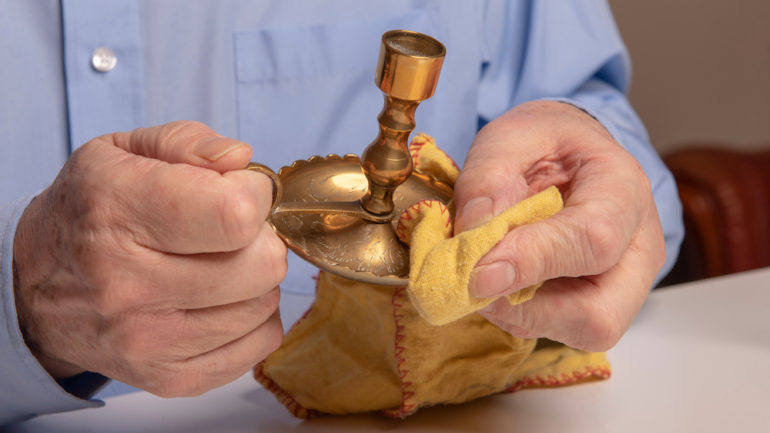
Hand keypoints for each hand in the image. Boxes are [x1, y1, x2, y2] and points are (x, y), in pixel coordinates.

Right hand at [13, 121, 286, 396]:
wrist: (34, 289)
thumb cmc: (91, 211)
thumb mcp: (122, 152)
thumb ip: (188, 142)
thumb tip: (242, 161)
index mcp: (117, 212)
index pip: (235, 214)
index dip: (255, 195)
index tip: (240, 190)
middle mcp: (128, 284)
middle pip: (261, 266)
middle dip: (261, 239)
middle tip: (235, 232)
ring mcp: (148, 341)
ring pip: (264, 306)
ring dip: (257, 280)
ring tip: (221, 264)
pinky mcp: (169, 379)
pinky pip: (258, 345)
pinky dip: (254, 319)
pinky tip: (222, 300)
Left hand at [454, 101, 664, 351]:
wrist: (565, 154)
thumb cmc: (542, 143)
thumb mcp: (508, 139)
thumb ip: (488, 181)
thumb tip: (473, 239)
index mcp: (623, 189)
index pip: (593, 240)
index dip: (532, 262)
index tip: (477, 274)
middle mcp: (638, 247)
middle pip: (601, 314)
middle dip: (529, 311)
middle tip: (476, 285)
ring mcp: (625, 284)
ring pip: (581, 332)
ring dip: (518, 315)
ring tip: (484, 276)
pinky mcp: (599, 305)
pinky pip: (562, 330)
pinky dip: (519, 315)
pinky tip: (498, 282)